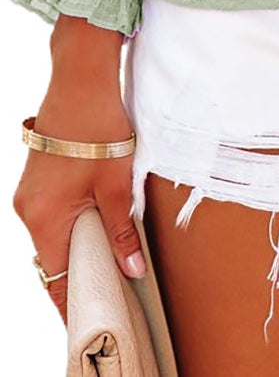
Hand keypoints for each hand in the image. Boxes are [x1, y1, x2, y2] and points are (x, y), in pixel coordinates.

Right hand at [13, 68, 145, 325]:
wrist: (81, 79)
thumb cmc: (98, 128)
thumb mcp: (115, 184)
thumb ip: (121, 231)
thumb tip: (132, 270)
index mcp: (43, 218)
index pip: (55, 277)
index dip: (74, 300)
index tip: (92, 319)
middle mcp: (28, 210)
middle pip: (52, 257)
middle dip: (80, 273)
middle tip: (112, 288)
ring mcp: (30, 193)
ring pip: (53, 234)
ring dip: (79, 245)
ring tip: (111, 257)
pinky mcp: (38, 178)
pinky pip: (53, 214)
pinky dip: (73, 224)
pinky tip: (99, 222)